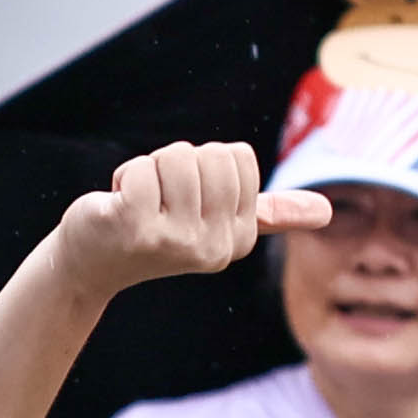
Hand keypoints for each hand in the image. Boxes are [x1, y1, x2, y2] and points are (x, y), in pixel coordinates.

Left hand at [54, 143, 330, 303]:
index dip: (203, 165)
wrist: (90, 263)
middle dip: (175, 164)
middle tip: (156, 199)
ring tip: (136, 204)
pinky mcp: (137, 230)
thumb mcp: (212, 220)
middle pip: (211, 154)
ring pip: (176, 156)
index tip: (182, 198)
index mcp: (239, 239)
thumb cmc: (152, 229)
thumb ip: (269, 214)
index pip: (237, 156)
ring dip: (148, 169)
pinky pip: (142, 168)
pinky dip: (124, 176)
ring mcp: (176, 242)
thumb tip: (326, 212)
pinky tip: (115, 207)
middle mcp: (214, 248)